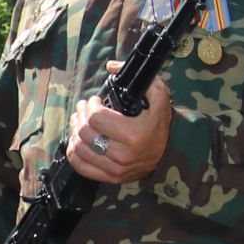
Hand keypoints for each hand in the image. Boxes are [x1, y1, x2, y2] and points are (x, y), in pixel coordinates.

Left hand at [67, 69, 171, 183]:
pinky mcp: (110, 178)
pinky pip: (80, 166)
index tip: (94, 101)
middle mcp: (123, 154)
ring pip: (79, 148)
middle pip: (86, 132)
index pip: (96, 118)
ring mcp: (116, 168)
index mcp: (134, 134)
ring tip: (79, 121)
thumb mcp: (158, 95)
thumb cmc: (160, 123)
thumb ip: (139, 77)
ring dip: (74, 131)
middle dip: (81, 115)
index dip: (91, 105)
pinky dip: (73, 152)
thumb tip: (110, 66)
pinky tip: (77, 140)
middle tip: (83, 108)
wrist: (169, 153)